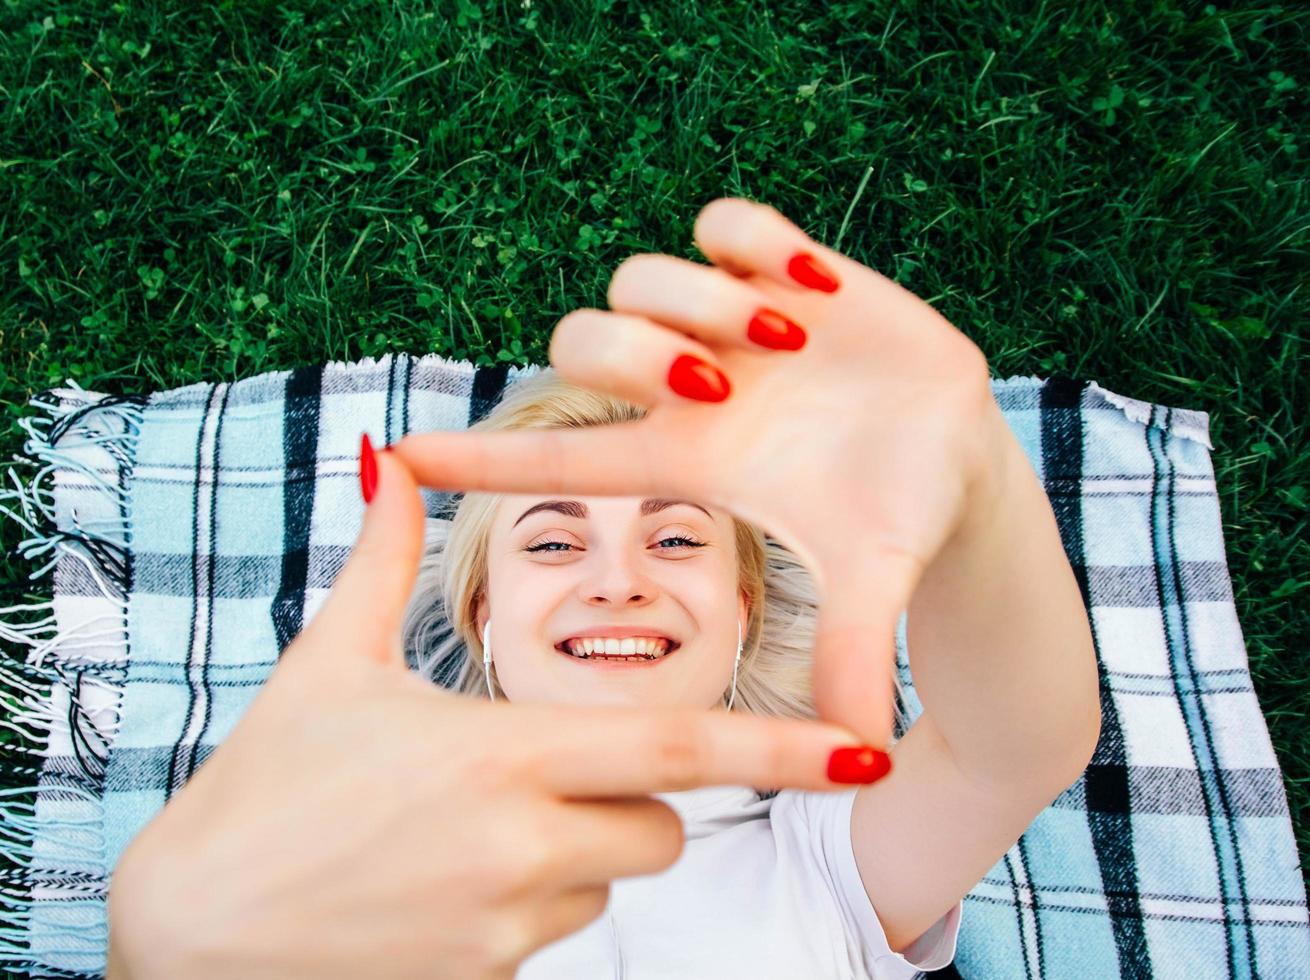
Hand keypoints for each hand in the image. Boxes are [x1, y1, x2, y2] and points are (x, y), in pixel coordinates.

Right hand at [106, 445, 883, 979]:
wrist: (187, 937)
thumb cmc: (258, 788)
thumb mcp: (326, 665)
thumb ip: (378, 559)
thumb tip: (390, 454)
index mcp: (504, 755)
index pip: (681, 750)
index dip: (784, 750)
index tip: (867, 752)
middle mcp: (526, 849)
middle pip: (661, 824)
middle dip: (635, 797)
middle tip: (534, 776)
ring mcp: (508, 930)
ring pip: (609, 883)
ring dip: (572, 854)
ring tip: (459, 836)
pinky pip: (551, 940)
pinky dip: (520, 909)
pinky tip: (432, 890)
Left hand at [389, 197, 1012, 750]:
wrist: (955, 450)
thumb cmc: (896, 519)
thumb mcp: (872, 579)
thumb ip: (854, 652)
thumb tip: (860, 755)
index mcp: (683, 460)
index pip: (554, 460)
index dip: (477, 457)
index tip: (399, 455)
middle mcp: (688, 387)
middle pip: (582, 342)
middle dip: (630, 355)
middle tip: (717, 389)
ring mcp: (728, 322)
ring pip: (640, 276)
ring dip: (704, 304)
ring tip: (786, 343)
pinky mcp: (780, 267)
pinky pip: (724, 220)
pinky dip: (756, 244)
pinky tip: (813, 290)